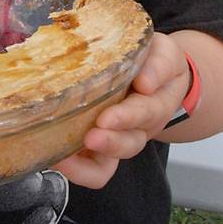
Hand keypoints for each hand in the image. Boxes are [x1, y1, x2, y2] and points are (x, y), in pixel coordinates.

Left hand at [53, 32, 188, 188]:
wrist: (156, 75)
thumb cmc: (156, 63)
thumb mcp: (165, 54)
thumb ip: (160, 65)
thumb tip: (145, 82)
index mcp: (157, 104)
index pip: (145, 113)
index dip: (127, 117)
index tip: (108, 117)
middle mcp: (139, 128)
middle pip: (128, 144)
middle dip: (109, 142)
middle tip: (91, 137)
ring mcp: (119, 139)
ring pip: (109, 163)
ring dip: (86, 163)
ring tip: (65, 157)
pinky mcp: (100, 145)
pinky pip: (92, 168)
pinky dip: (76, 169)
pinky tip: (56, 157)